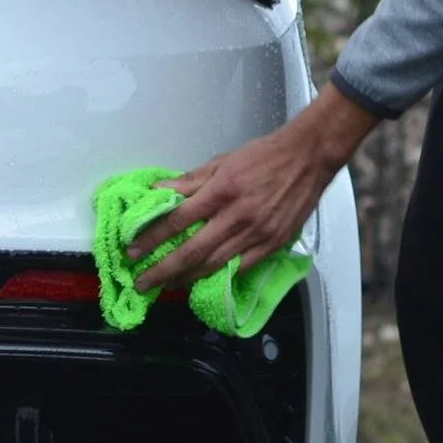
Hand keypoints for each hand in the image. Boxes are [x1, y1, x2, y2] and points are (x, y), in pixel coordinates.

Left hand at [131, 85, 379, 291]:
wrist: (308, 158)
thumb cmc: (264, 156)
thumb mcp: (222, 161)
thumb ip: (190, 181)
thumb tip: (159, 191)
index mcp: (221, 192)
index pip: (178, 220)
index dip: (153, 238)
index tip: (134, 251)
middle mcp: (237, 216)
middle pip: (192, 251)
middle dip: (163, 270)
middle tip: (143, 282)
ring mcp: (257, 233)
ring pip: (215, 264)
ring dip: (187, 278)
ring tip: (168, 285)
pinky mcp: (273, 243)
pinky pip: (242, 266)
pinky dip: (220, 276)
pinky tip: (204, 281)